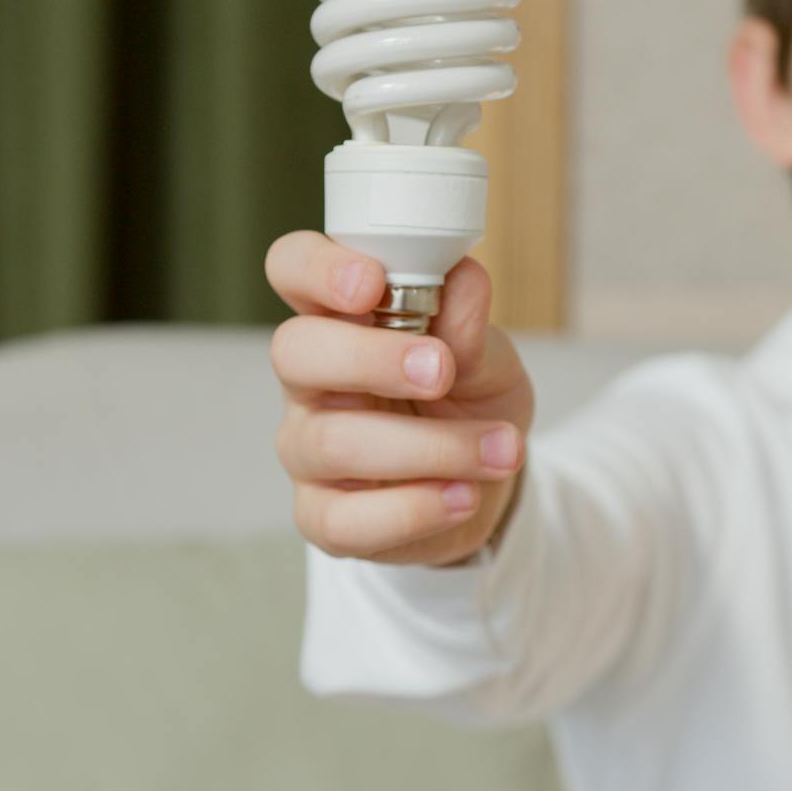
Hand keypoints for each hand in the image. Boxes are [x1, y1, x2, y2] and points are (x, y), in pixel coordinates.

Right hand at [266, 231, 534, 565]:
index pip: (292, 269)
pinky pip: (346, 520)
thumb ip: (469, 324)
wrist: (486, 482)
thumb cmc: (467, 400)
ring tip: (499, 450)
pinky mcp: (322, 516)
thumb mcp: (487, 357)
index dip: (317, 269)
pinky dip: (416, 509)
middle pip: (295, 352)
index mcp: (339, 319)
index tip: (372, 282)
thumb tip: (465, 280)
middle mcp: (310, 381)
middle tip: (442, 371)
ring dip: (430, 446)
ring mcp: (307, 450)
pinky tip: (463, 496)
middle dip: (371, 359)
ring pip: (334, 442)